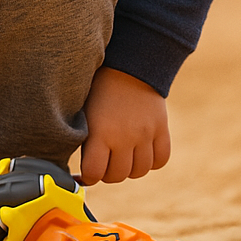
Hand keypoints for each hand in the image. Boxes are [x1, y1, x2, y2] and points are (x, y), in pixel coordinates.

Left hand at [80, 67, 170, 184]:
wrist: (129, 64)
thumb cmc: (98, 88)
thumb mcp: (83, 112)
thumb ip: (83, 139)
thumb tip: (79, 167)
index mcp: (100, 132)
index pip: (95, 173)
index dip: (88, 177)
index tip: (86, 173)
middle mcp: (124, 137)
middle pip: (118, 176)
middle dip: (108, 174)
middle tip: (104, 164)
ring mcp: (145, 134)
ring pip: (140, 171)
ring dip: (129, 169)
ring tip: (122, 157)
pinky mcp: (161, 129)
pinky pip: (161, 160)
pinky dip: (152, 162)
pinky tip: (141, 153)